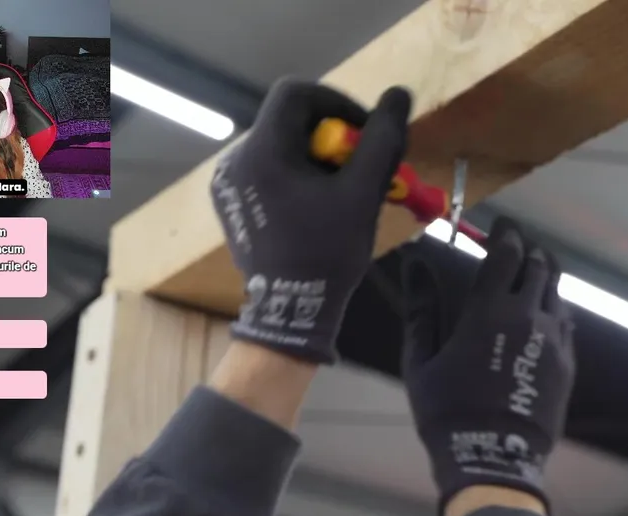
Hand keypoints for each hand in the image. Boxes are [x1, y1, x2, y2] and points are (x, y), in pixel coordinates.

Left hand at [210, 80, 411, 364]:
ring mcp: (228, 181)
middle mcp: (236, 158)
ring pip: (280, 146)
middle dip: (330, 135)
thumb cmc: (327, 253)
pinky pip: (267, 169)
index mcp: (262, 150)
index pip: (296, 93)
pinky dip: (295, 175)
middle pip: (288, 121)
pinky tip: (314, 206)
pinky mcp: (230, 201)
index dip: (336, 102)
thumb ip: (382, 140)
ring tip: (340, 190)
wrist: (290, 310)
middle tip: (359, 166)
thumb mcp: (362, 194)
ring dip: (315, 156)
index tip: (364, 131)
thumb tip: (399, 95)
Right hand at [402, 218, 575, 512]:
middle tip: (517, 247)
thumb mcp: (421, 360)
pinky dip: (553, 308)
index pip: (507, 253)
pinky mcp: (567, 363)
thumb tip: (414, 264)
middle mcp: (527, 317)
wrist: (493, 457)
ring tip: (531, 274)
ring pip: (557, 292)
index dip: (507, 233)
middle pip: (539, 266)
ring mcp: (553, 341)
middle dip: (529, 250)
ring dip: (544, 277)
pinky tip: (542, 313)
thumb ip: (421, 308)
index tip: (502, 226)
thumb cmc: (446, 411)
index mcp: (488, 312)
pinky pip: (565, 322)